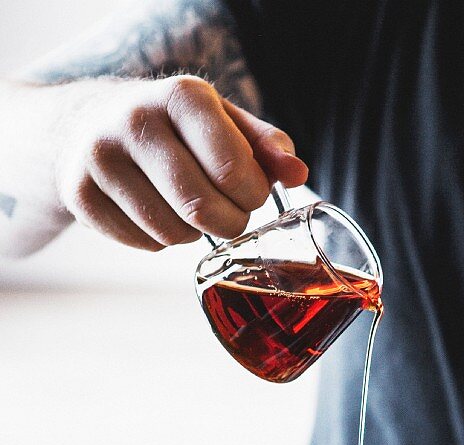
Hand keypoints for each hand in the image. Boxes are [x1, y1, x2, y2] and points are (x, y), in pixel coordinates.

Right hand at [51, 75, 307, 249]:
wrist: (89, 125)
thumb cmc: (176, 129)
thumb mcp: (224, 122)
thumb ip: (266, 147)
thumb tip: (298, 174)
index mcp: (182, 96)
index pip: (232, 170)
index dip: (252, 196)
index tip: (250, 193)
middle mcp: (136, 120)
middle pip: (200, 208)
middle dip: (228, 224)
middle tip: (229, 216)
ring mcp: (101, 158)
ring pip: (172, 233)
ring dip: (193, 235)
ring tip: (188, 210)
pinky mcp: (80, 194)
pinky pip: (143, 244)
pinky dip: (159, 242)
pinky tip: (156, 214)